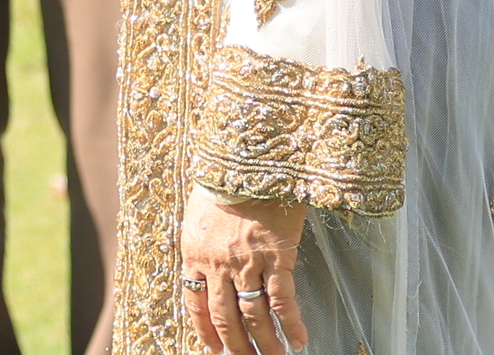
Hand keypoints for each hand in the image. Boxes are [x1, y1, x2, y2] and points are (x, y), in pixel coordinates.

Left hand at [181, 193, 308, 353]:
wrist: (248, 157)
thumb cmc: (224, 177)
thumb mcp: (201, 212)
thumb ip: (204, 242)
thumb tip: (206, 261)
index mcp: (195, 253)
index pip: (196, 304)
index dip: (205, 331)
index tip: (213, 348)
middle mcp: (219, 264)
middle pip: (226, 319)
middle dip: (236, 346)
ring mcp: (248, 263)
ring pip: (254, 317)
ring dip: (265, 343)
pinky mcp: (277, 257)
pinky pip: (283, 301)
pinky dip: (291, 324)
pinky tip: (298, 339)